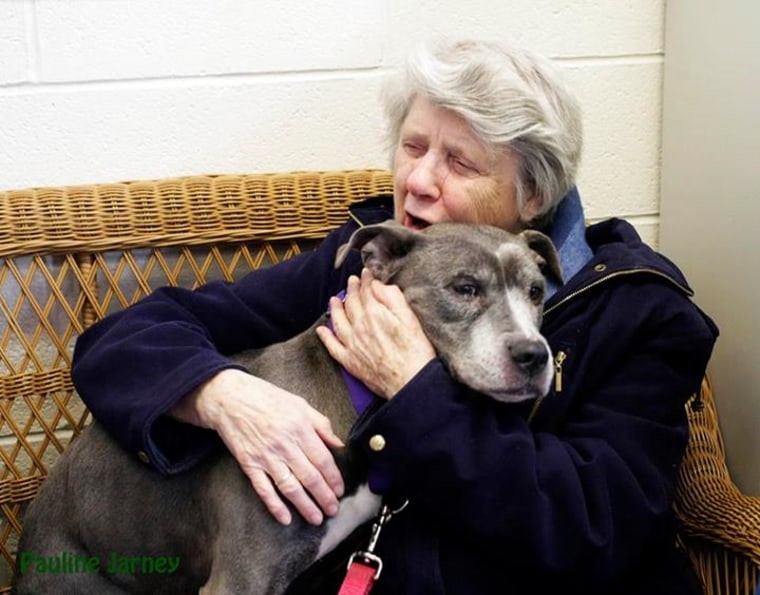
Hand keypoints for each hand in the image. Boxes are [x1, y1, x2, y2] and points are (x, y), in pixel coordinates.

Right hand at [170, 369, 344, 525]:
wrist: (230, 398)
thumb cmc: (267, 398)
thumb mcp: (300, 404)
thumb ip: (321, 424)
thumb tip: (339, 444)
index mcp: (300, 428)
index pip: (322, 459)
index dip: (333, 478)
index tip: (339, 491)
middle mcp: (285, 445)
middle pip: (309, 477)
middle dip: (324, 497)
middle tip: (333, 510)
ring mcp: (266, 456)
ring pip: (290, 487)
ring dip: (304, 506)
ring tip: (316, 518)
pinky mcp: (249, 464)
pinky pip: (264, 489)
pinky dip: (275, 506)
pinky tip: (285, 518)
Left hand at [316, 268, 435, 398]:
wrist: (411, 382)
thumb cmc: (415, 351)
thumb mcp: (410, 318)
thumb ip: (392, 298)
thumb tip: (377, 285)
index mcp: (375, 314)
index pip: (366, 291)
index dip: (366, 280)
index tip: (366, 274)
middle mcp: (359, 327)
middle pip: (351, 303)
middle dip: (351, 289)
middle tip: (352, 281)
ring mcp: (352, 344)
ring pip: (338, 321)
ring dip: (335, 308)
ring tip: (334, 299)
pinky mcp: (350, 361)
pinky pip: (333, 346)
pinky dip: (325, 337)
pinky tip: (322, 330)